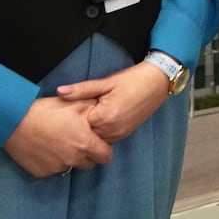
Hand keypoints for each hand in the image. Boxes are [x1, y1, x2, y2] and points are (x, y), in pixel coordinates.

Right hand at [1, 96, 114, 176]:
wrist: (14, 121)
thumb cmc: (47, 111)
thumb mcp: (75, 104)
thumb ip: (94, 110)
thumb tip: (106, 112)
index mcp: (84, 144)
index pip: (106, 156)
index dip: (104, 148)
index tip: (96, 140)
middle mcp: (73, 160)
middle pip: (89, 163)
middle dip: (88, 153)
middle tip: (77, 139)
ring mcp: (56, 168)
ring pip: (71, 166)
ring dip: (70, 157)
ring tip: (59, 141)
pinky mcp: (42, 172)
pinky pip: (54, 169)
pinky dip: (53, 161)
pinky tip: (46, 147)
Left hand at [56, 62, 170, 142]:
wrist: (158, 82)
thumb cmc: (132, 80)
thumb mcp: (106, 82)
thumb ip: (81, 90)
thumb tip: (60, 91)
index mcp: (104, 117)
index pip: (78, 125)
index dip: (72, 117)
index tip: (67, 109)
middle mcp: (112, 130)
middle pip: (86, 134)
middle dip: (79, 125)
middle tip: (74, 113)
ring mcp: (120, 134)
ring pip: (96, 138)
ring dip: (90, 129)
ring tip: (86, 115)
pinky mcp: (125, 134)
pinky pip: (106, 137)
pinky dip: (100, 130)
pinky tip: (99, 118)